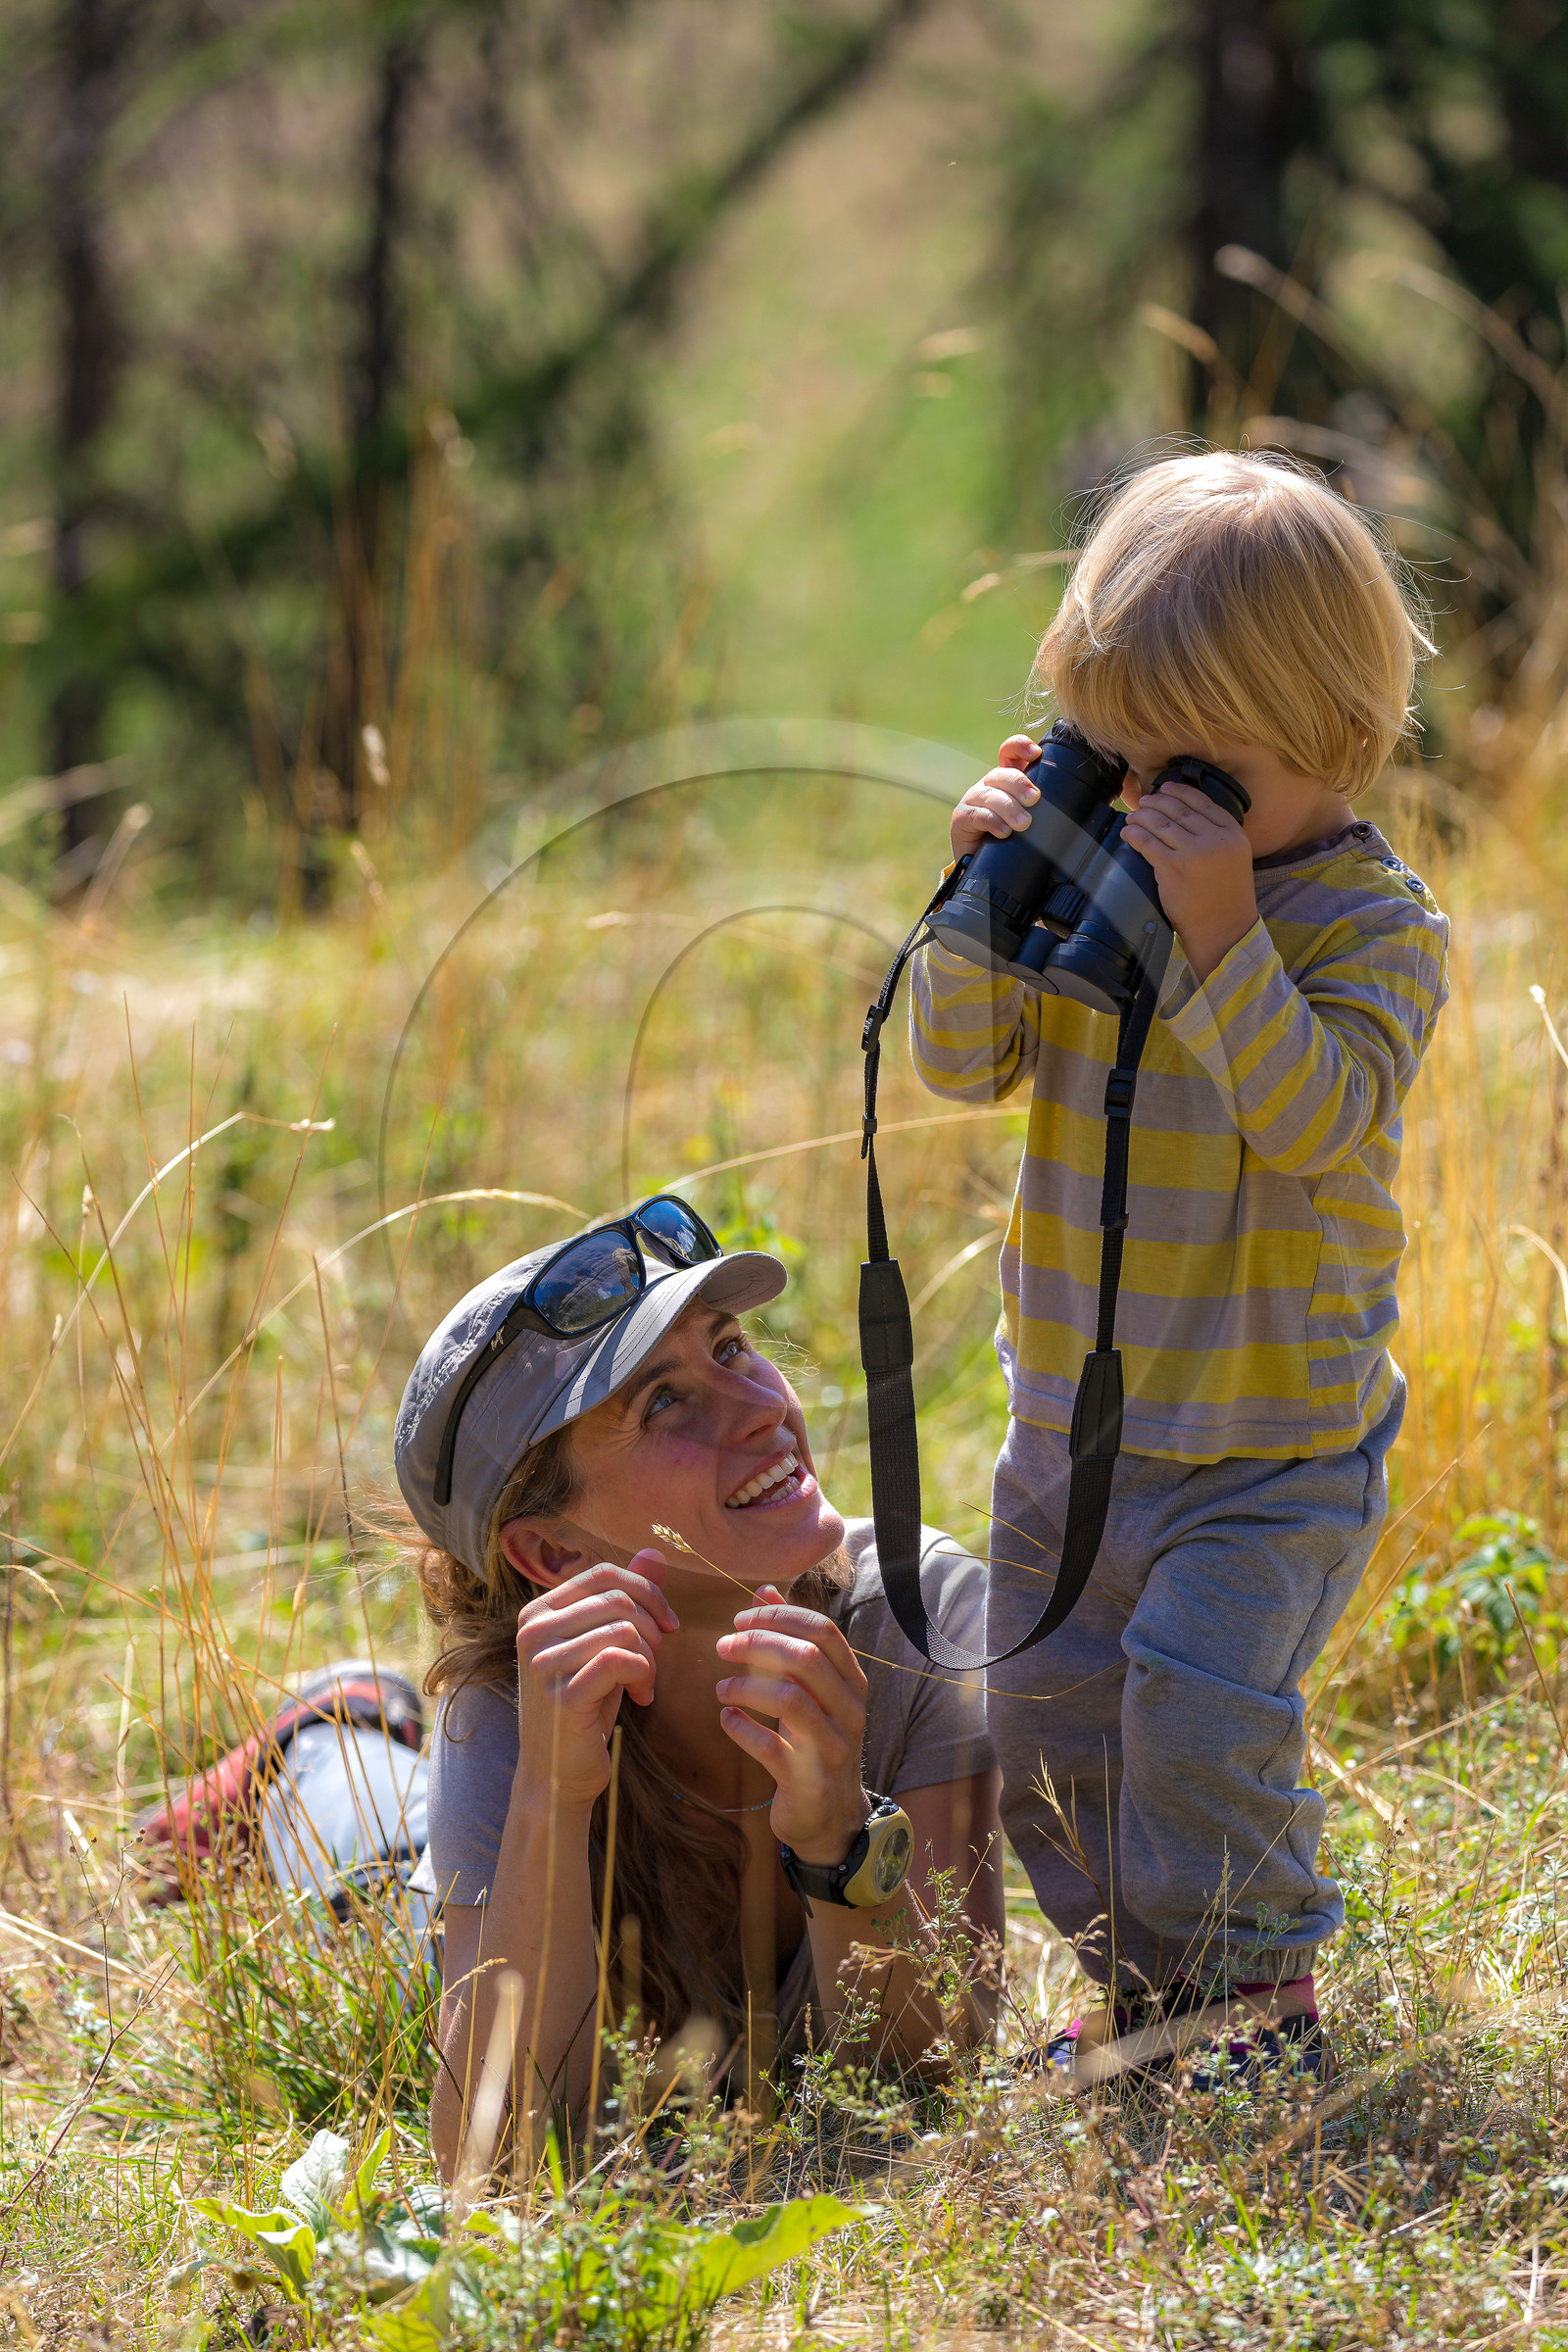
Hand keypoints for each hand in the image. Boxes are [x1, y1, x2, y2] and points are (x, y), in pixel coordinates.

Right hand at [515, 1550, 677, 1814]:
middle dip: (653, 1630)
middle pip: (619, 1599)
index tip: (668, 1626)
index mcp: (538, 1612)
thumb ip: (627, 1599)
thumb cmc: (584, 1707)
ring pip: (625, 1629)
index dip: (648, 1592)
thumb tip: (656, 1552)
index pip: (605, 1574)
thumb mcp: (605, 1647)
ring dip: (651, 1659)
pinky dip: (644, 1676)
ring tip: (645, 1685)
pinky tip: (641, 1698)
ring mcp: (543, 1662)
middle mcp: (533, 1630)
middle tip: (656, 1663)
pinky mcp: (563, 1694)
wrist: (557, 1775)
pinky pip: (622, 1660)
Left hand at [715, 1589, 869, 1862]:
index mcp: (852, 1681)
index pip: (823, 1631)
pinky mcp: (808, 1782)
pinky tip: (727, 1719)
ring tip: (721, 1689)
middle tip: (723, 1647)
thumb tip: (762, 1589)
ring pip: (790, 1701)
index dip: (779, 1617)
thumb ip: (788, 1639)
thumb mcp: (810, 1688)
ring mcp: (832, 1748)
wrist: (831, 1816)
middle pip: (806, 1659)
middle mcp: (849, 1711)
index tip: (741, 1619)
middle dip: (758, 1645)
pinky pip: (771, 1749)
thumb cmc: (815, 1740)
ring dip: (746, 1687)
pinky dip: (742, 1730)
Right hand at [950, 735, 1041, 861]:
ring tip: (1024, 824)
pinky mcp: (962, 817)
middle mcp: (989, 784)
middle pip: (1002, 774)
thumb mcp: (1029, 818)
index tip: (1035, 754)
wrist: (984, 863)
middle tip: (1034, 798)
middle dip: (1020, 784)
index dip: (1020, 746)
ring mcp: (973, 799)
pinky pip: (977, 814)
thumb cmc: (1011, 837)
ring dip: (1009, 808)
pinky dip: (993, 822)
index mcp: (1007, 779)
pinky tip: (1004, 832)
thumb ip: (1043, 807)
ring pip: (991, 795)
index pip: (1009, 752)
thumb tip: (1074, 803)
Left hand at [1119, 780, 1257, 982]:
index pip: (1203, 802)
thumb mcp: (1235, 857)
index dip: (1180, 792)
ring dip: (1142, 816)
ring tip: (1133, 816)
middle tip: (1144, 801)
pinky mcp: (1173, 869)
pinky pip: (1147, 843)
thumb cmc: (1226, 895)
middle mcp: (1215, 840)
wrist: (1224, 927)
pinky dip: (1134, 835)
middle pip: (1179, 810)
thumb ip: (1217, 836)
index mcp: (1233, 834)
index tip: (1165, 787)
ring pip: (1161, 824)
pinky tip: (1128, 833)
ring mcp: (1194, 853)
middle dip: (1156, 802)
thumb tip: (1184, 815)